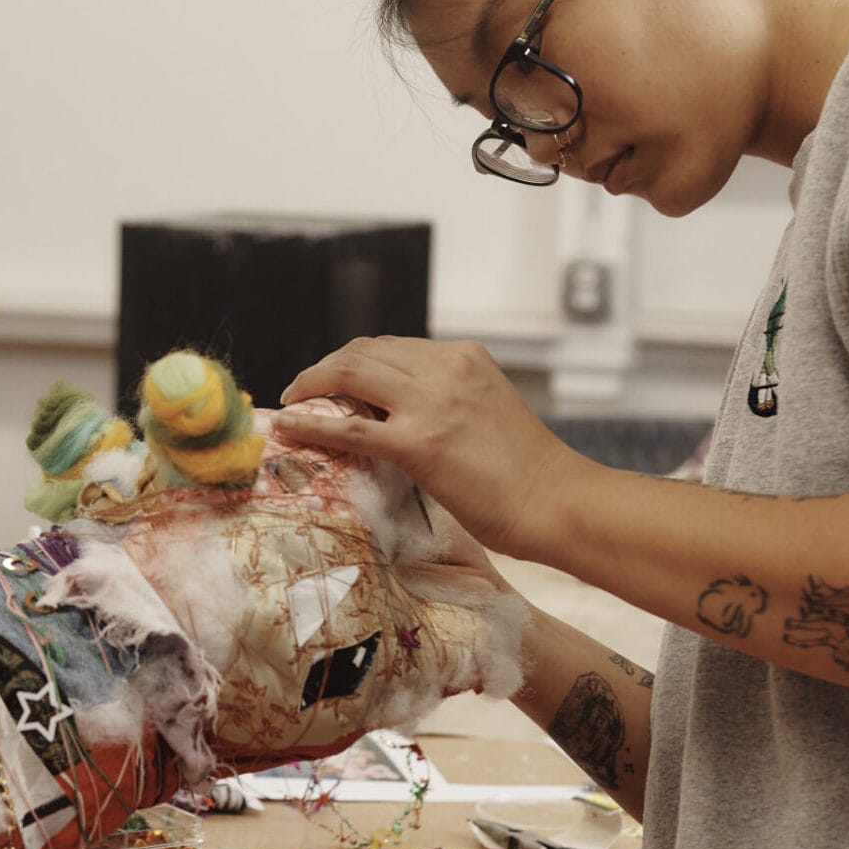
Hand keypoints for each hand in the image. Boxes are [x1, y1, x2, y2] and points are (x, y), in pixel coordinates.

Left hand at [276, 338, 587, 559]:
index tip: (332, 381)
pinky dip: (311, 424)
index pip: (392, 346)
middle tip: (302, 391)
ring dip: (312, 386)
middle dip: (325, 368)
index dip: (353, 361)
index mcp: (466, 357)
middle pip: (364, 351)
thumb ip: (447, 401)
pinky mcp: (420, 444)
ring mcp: (432, 403)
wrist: (560, 502)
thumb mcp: (488, 411)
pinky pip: (349, 429)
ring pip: (350, 375)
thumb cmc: (530, 474)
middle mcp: (447, 368)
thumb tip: (398, 418)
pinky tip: (289, 426)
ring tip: (292, 403)